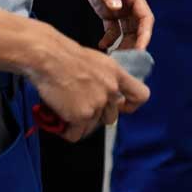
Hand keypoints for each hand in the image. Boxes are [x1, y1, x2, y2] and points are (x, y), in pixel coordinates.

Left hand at [25, 0, 154, 51]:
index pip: (145, 17)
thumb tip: (117, 9)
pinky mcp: (107, 8)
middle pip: (137, 28)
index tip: (140, 49)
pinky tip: (100, 47)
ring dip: (122, 45)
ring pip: (126, 31)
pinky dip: (109, 40)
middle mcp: (129, 1)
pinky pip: (112, 29)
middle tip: (124, 62)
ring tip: (112, 59)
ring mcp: (118, 5)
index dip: (145, 34)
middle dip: (133, 45)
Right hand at [25, 26, 150, 142]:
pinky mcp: (81, 115)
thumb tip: (108, 93)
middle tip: (79, 109)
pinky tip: (60, 123)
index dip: (131, 106)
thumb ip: (107, 78)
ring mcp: (97, 104)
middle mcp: (111, 90)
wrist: (50, 59)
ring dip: (79, 124)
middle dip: (96, 116)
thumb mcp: (98, 62)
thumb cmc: (67, 57)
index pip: (140, 95)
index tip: (121, 107)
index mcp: (117, 75)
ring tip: (66, 113)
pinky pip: (76, 134)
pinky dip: (67, 132)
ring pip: (92, 127)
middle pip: (111, 117)